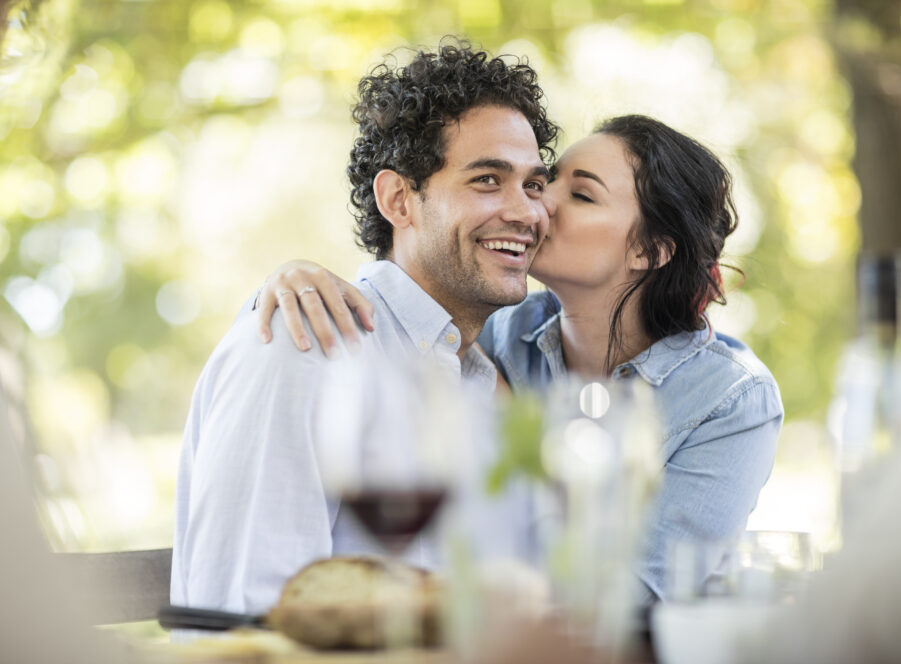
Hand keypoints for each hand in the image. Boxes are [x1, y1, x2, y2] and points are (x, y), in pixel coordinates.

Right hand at [256, 260, 374, 355]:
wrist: (290, 267)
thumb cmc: (322, 285)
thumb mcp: (341, 289)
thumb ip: (360, 305)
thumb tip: (371, 327)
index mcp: (323, 276)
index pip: (338, 303)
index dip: (347, 326)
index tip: (355, 348)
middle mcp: (302, 277)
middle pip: (314, 306)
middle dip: (325, 331)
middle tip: (333, 354)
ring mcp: (282, 283)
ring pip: (289, 306)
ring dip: (296, 327)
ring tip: (305, 348)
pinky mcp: (266, 292)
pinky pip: (264, 309)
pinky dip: (264, 323)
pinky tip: (267, 340)